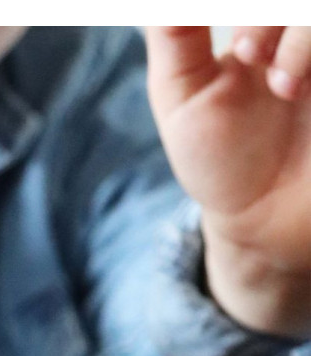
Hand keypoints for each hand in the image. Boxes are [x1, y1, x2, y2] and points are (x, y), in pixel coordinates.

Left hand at [145, 27, 310, 337]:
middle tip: (250, 53)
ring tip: (283, 84)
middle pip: (294, 2)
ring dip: (302, 36)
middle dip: (269, 15)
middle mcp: (298, 34)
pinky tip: (296, 87)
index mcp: (261, 23)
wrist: (264, 219)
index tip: (235, 43)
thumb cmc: (219, 158)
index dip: (251, 14)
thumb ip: (173, 33)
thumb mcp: (181, 95)